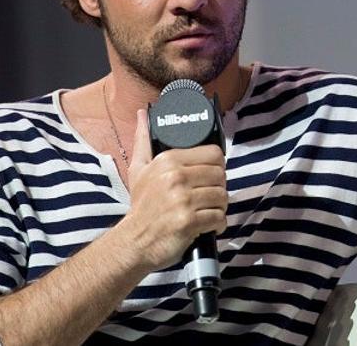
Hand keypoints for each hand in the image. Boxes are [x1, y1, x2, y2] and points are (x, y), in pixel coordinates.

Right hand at [114, 109, 227, 272]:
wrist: (134, 241)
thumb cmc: (141, 206)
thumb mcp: (138, 169)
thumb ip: (143, 140)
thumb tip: (143, 114)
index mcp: (168, 160)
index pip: (213, 153)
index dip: (215, 165)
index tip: (208, 176)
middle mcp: (176, 177)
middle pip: (221, 174)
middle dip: (218, 187)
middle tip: (207, 196)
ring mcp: (183, 200)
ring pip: (222, 196)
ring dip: (219, 206)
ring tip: (206, 210)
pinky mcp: (189, 221)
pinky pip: (219, 217)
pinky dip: (217, 223)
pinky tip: (206, 225)